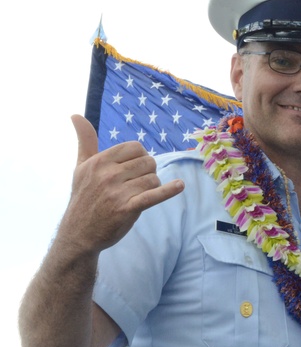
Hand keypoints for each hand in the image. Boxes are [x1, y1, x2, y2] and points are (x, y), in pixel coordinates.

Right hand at [59, 115, 183, 254]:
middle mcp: (107, 174)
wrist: (80, 232)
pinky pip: (153, 195)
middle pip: (148, 162)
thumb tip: (76, 114)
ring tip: (140, 194)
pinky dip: (169, 190)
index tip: (134, 168)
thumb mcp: (80, 166)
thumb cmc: (84, 196)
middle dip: (148, 172)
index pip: (135, 147)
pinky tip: (179, 186)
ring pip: (153, 179)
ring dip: (153, 186)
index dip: (141, 156)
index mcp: (98, 161)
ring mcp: (118, 192)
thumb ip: (85, 140)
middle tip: (136, 184)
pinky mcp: (128, 208)